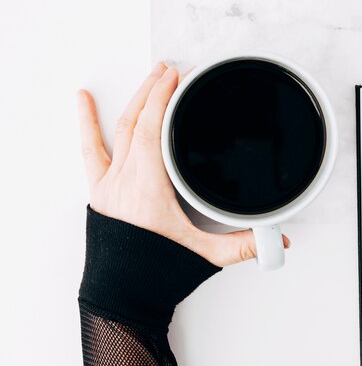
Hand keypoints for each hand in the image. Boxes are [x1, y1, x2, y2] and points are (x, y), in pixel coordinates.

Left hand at [77, 62, 289, 266]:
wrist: (119, 296)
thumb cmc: (153, 274)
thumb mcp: (202, 256)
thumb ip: (242, 245)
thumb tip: (276, 240)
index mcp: (148, 187)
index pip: (154, 128)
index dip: (165, 98)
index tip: (178, 77)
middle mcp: (125, 179)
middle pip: (138, 120)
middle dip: (154, 90)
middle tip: (170, 69)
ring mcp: (109, 183)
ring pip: (119, 129)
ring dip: (134, 100)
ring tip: (147, 77)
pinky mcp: (100, 190)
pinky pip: (90, 150)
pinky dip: (86, 122)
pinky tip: (81, 100)